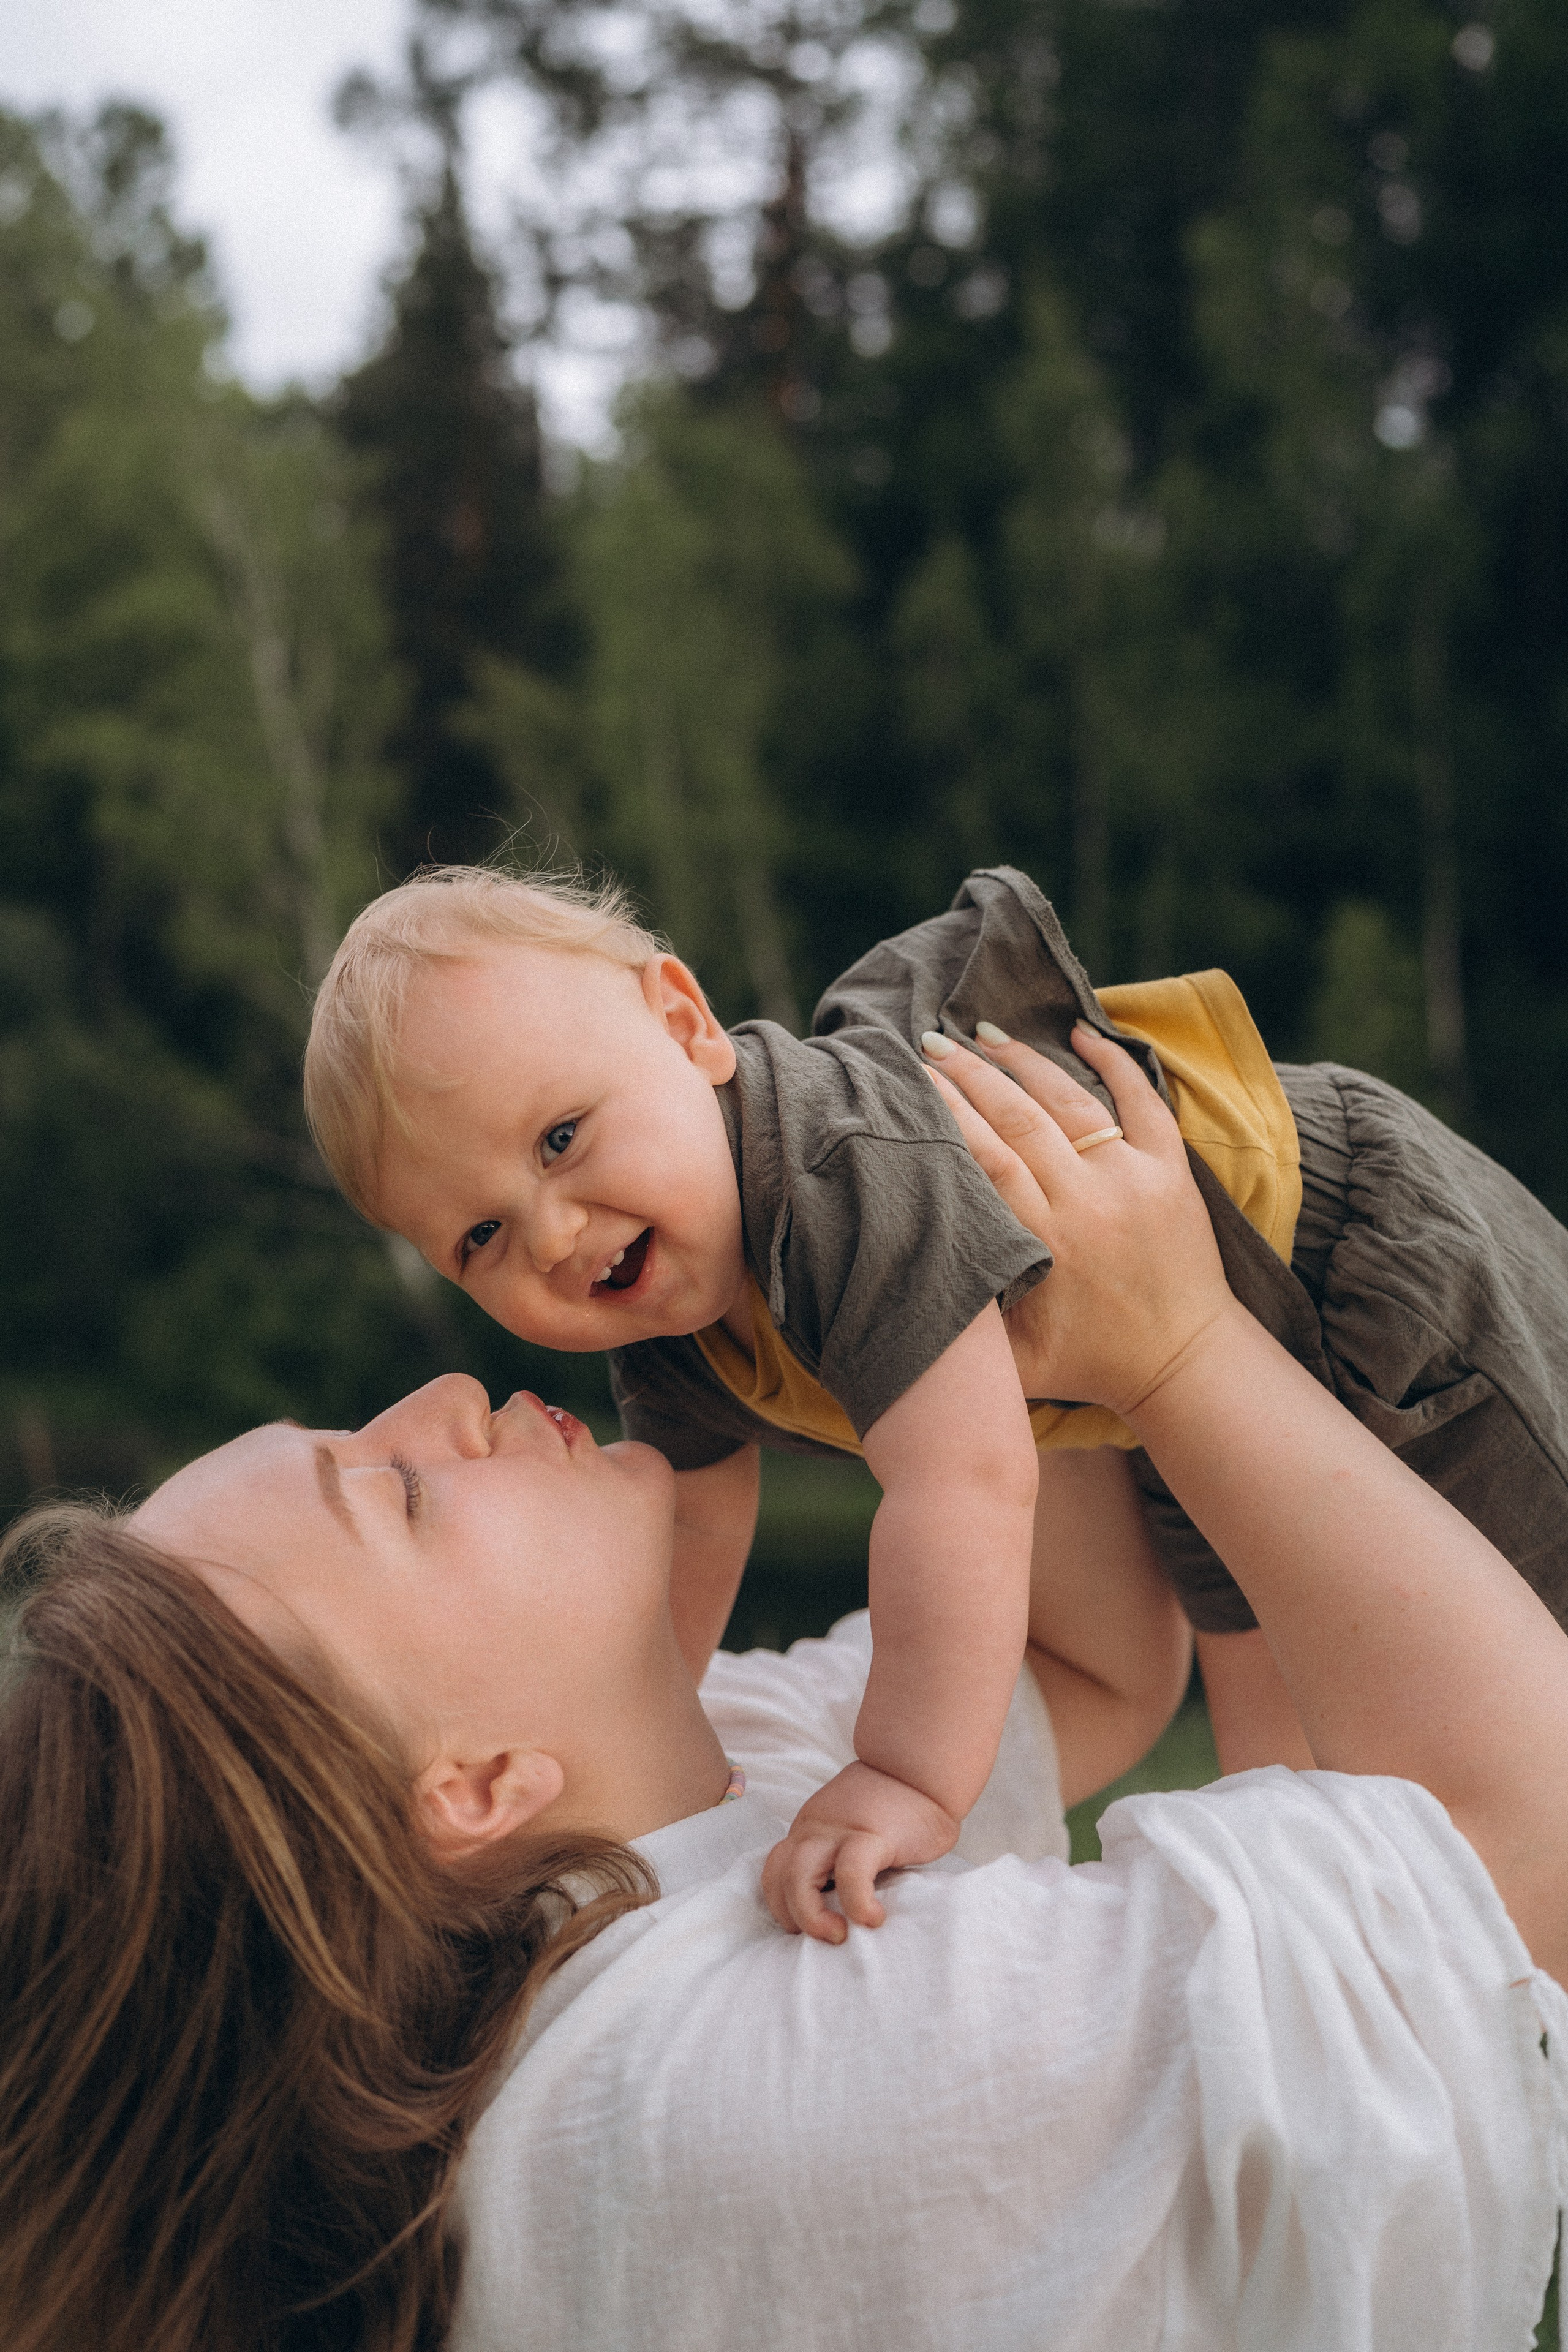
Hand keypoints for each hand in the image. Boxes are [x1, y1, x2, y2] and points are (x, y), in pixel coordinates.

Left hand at [760, 1762, 958, 1943]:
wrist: (921, 1766)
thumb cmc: (895, 1805)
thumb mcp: (853, 1829)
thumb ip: (841, 1858)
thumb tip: (841, 1904)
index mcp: (811, 1829)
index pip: (775, 1866)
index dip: (782, 1903)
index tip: (807, 1926)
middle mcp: (816, 1828)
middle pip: (778, 1873)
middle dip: (789, 1915)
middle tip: (820, 1936)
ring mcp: (840, 1830)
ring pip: (799, 1875)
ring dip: (810, 1916)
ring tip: (838, 1935)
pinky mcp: (871, 1835)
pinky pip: (851, 1875)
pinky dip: (857, 1904)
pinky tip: (873, 1918)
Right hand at [927, 1023, 1235, 1416]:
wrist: (1184, 1363)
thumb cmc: (1089, 1363)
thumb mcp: (1015, 1362)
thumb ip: (965, 1325)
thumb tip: (901, 1277)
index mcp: (1046, 1243)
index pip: (986, 1157)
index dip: (948, 1111)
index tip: (913, 1079)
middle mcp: (1089, 1202)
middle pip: (1018, 1118)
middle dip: (970, 1074)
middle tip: (930, 1042)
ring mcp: (1134, 1179)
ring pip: (1070, 1100)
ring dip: (1024, 1061)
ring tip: (983, 1032)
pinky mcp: (1172, 1171)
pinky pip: (1142, 1100)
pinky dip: (1113, 1061)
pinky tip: (1079, 1030)